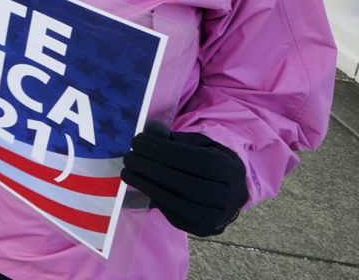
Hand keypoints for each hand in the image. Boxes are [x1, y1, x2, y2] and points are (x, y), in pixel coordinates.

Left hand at [121, 121, 247, 235]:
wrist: (230, 192)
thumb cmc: (210, 162)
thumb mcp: (200, 146)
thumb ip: (178, 140)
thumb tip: (151, 130)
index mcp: (230, 169)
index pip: (193, 159)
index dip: (161, 149)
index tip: (138, 141)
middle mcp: (230, 196)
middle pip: (186, 184)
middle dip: (151, 169)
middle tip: (129, 157)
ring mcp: (217, 217)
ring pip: (180, 204)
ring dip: (148, 186)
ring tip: (128, 172)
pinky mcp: (202, 229)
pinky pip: (174, 216)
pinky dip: (154, 199)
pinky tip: (141, 185)